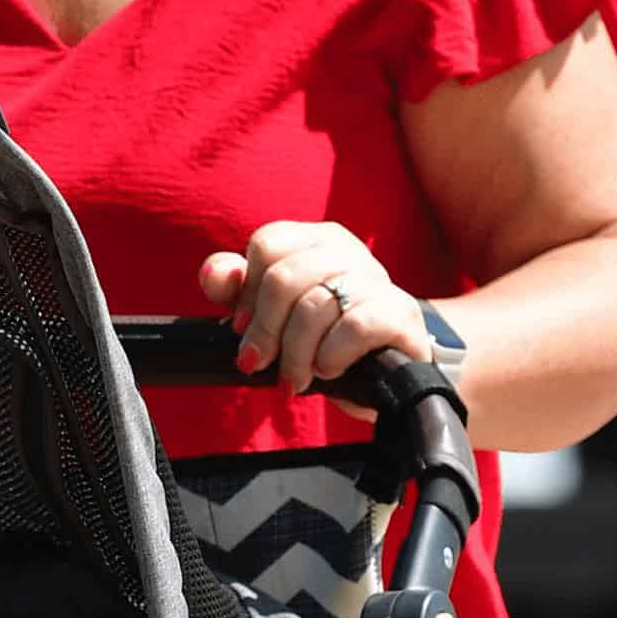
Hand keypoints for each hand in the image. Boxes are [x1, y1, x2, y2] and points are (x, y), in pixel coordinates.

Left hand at [198, 221, 431, 413]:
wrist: (381, 372)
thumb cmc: (317, 336)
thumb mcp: (270, 312)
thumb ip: (234, 287)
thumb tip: (216, 273)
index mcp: (315, 239)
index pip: (268, 243)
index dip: (247, 292)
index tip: (242, 327)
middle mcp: (349, 250)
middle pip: (284, 277)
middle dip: (265, 330)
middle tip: (258, 362)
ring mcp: (378, 280)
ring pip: (315, 306)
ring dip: (295, 354)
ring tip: (294, 378)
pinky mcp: (400, 314)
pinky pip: (354, 327)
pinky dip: (330, 356)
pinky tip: (327, 370)